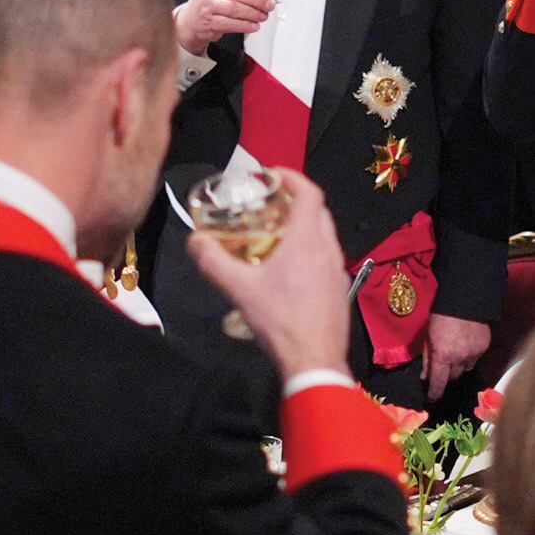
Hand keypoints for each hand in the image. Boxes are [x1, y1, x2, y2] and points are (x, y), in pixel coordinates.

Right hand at [175, 0, 273, 55]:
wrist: (192, 19)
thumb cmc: (213, 1)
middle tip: (269, 5)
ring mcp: (208, 4)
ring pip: (234, 8)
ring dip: (253, 14)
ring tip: (263, 16)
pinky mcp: (208, 21)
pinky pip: (229, 23)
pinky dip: (245, 25)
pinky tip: (253, 26)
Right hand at [187, 171, 349, 381]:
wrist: (315, 359)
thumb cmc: (279, 321)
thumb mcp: (239, 290)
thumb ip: (213, 262)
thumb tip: (194, 241)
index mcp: (307, 241)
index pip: (309, 193)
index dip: (293, 177)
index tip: (273, 174)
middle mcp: (328, 250)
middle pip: (318, 211)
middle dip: (297, 200)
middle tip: (271, 203)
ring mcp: (338, 269)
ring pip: (325, 234)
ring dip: (304, 226)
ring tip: (277, 234)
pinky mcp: (339, 288)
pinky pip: (327, 256)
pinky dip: (311, 249)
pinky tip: (290, 268)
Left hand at [423, 313, 491, 401]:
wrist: (465, 300)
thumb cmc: (441, 316)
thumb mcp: (428, 337)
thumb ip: (427, 358)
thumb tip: (425, 376)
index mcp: (443, 356)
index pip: (439, 383)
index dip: (435, 393)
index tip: (432, 398)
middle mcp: (460, 359)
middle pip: (454, 377)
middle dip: (447, 375)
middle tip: (443, 367)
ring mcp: (474, 354)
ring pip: (466, 369)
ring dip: (459, 366)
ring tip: (456, 354)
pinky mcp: (484, 347)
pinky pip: (475, 358)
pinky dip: (469, 356)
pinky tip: (466, 345)